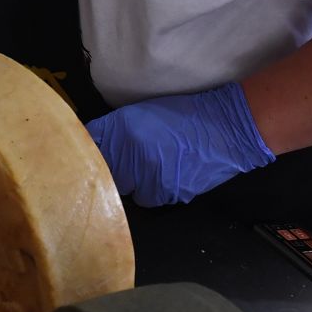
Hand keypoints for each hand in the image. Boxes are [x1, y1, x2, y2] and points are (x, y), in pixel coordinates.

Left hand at [85, 82, 275, 206]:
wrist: (226, 130)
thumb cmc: (183, 116)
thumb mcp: (142, 112)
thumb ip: (114, 129)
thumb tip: (90, 141)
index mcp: (124, 129)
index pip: (91, 146)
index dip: (88, 153)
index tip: (85, 157)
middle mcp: (133, 155)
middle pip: (105, 174)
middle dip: (110, 171)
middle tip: (120, 165)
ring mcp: (151, 177)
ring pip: (127, 190)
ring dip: (132, 184)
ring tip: (148, 169)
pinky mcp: (169, 193)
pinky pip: (148, 199)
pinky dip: (152, 191)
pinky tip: (164, 177)